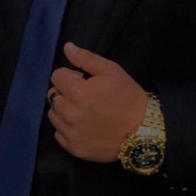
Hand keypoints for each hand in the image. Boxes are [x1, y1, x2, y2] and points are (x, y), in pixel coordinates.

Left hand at [48, 42, 148, 162]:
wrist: (143, 130)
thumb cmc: (128, 97)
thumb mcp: (111, 71)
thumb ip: (86, 59)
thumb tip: (67, 47)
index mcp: (77, 92)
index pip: (56, 76)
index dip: (71, 75)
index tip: (84, 80)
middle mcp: (69, 113)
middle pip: (52, 96)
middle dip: (65, 92)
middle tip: (84, 95)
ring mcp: (70, 133)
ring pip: (53, 115)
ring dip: (64, 110)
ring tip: (83, 111)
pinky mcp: (74, 148)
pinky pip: (59, 134)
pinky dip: (67, 128)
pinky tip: (83, 125)